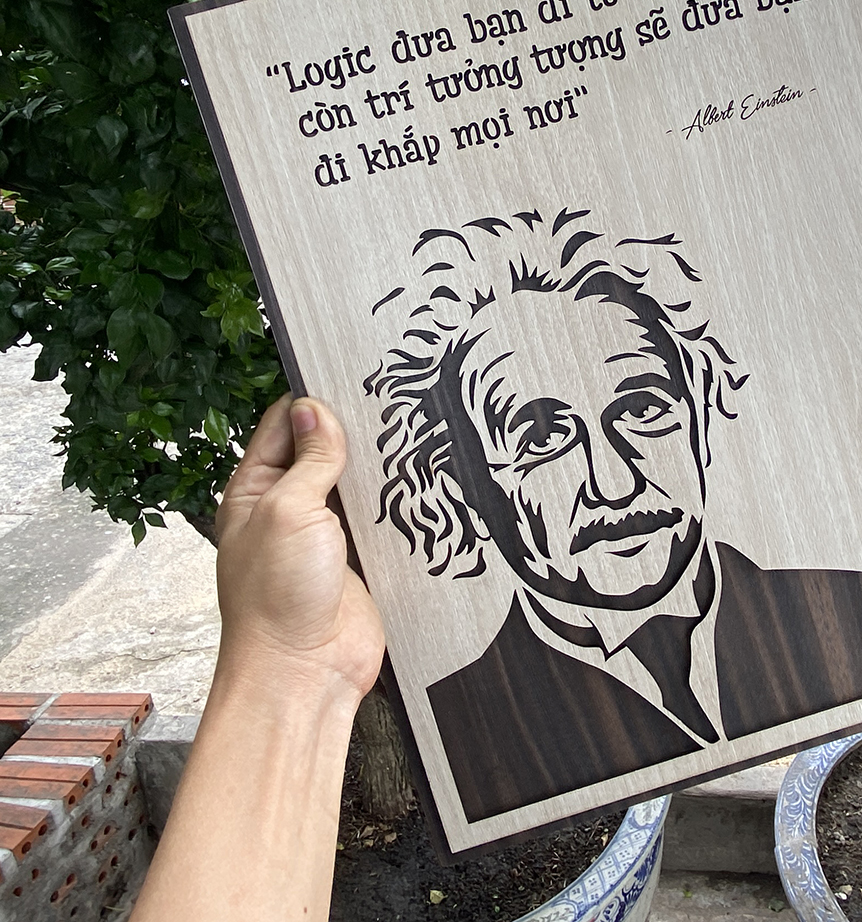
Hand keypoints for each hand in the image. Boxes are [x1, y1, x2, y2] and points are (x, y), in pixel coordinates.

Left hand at [214, 395, 384, 700]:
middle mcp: (289, 508)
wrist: (306, 673)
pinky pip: (380, 517)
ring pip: (356, 482)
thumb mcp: (287, 512)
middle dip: (352, 429)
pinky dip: (396, 501)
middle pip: (323, 450)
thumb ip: (308, 460)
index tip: (348, 374)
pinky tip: (419, 480)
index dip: (314, 400)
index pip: (284, 425)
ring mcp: (326, 534)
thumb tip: (315, 409)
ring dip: (377, 465)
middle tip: (389, 398)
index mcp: (255, 491)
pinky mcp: (361, 558)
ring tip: (410, 431)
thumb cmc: (277, 601)